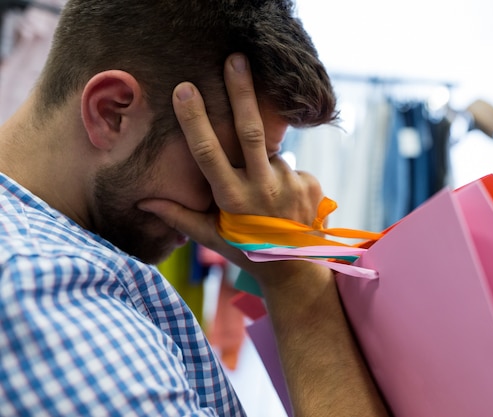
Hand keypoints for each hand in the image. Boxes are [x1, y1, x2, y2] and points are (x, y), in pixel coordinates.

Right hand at [139, 53, 323, 276]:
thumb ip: (180, 216)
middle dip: (242, 93)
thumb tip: (144, 201)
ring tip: (269, 198)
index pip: (209, 153)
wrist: (296, 269)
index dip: (195, 120)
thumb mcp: (212, 237)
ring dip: (265, 165)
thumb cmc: (246, 250)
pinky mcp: (311, 182)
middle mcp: (263, 188)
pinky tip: (286, 203)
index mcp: (232, 200)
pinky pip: (290, 167)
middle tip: (236, 59)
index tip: (184, 89)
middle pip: (251, 131)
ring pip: (271, 155)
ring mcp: (290, 184)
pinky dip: (283, 177)